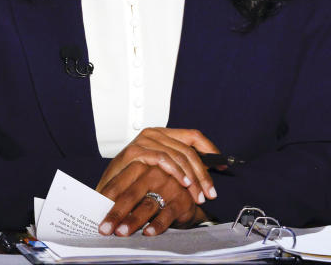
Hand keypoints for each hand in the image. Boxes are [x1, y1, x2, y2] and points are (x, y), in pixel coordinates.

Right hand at [96, 128, 220, 205]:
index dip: (211, 150)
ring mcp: (144, 141)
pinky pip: (162, 158)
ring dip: (192, 177)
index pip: (193, 136)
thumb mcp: (159, 173)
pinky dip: (176, 172)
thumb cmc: (132, 184)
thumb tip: (206, 174)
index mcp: (162, 135)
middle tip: (211, 193)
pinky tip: (184, 185)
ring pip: (179, 155)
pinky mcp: (135, 152)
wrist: (106, 193)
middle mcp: (154, 134)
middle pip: (189, 149)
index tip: (224, 167)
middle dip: (203, 174)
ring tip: (199, 196)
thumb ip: (178, 169)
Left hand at [97, 161, 209, 236]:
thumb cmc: (156, 191)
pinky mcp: (182, 199)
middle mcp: (155, 173)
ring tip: (122, 232)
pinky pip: (168, 213)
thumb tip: (94, 210)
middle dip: (116, 213)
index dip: (106, 199)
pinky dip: (157, 224)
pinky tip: (147, 233)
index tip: (94, 215)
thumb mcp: (137, 187)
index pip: (119, 183)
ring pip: (148, 204)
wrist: (186, 196)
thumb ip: (120, 194)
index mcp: (140, 166)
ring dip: (134, 220)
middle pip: (131, 194)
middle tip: (104, 228)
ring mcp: (170, 185)